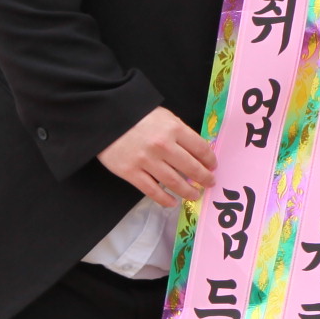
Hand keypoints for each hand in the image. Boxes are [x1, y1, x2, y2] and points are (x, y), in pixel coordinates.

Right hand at [98, 108, 216, 207]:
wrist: (106, 117)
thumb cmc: (137, 115)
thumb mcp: (164, 117)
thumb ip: (180, 133)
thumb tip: (198, 151)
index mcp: (174, 129)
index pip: (201, 149)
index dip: (210, 160)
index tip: (213, 166)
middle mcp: (163, 146)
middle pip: (191, 168)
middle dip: (204, 178)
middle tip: (210, 183)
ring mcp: (146, 161)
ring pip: (174, 182)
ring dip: (188, 191)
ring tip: (195, 195)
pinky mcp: (130, 172)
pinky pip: (152, 191)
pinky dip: (165, 200)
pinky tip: (172, 202)